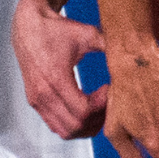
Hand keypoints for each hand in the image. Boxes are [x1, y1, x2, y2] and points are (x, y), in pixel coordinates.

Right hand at [12, 3, 108, 138]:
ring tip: (99, 109)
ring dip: (86, 127)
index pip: (83, 111)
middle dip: (97, 120)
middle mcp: (43, 94)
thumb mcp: (85, 33)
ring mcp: (37, 101)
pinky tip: (85, 110)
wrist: (27, 26)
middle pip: (76, 127)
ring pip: (66, 132)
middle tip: (109, 104)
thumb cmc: (55, 29)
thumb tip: (130, 52)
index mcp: (56, 78)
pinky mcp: (35, 103)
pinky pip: (56, 126)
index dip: (102, 107)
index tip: (109, 90)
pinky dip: (73, 125)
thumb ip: (108, 44)